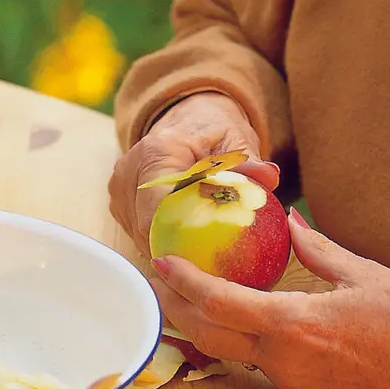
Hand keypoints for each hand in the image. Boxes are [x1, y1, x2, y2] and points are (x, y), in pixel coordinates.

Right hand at [108, 90, 278, 253]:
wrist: (187, 117)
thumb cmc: (213, 130)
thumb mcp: (237, 140)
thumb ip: (250, 164)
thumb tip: (270, 178)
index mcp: (156, 153)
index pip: (159, 209)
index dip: (177, 240)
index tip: (205, 260)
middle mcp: (129, 172)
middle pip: (147, 229)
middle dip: (177, 252)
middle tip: (209, 271)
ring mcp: (119, 190)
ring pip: (141, 236)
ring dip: (168, 249)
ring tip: (200, 261)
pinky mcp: (120, 203)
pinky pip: (139, 232)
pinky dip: (162, 242)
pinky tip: (187, 250)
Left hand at [150, 207, 389, 388]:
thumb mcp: (364, 274)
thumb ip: (318, 249)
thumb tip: (287, 220)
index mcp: (295, 325)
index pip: (220, 303)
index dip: (183, 283)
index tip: (161, 261)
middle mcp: (283, 360)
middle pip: (209, 335)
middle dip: (175, 309)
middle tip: (154, 281)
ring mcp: (291, 382)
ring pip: (228, 353)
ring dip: (200, 326)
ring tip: (180, 297)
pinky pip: (254, 363)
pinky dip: (231, 338)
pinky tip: (228, 319)